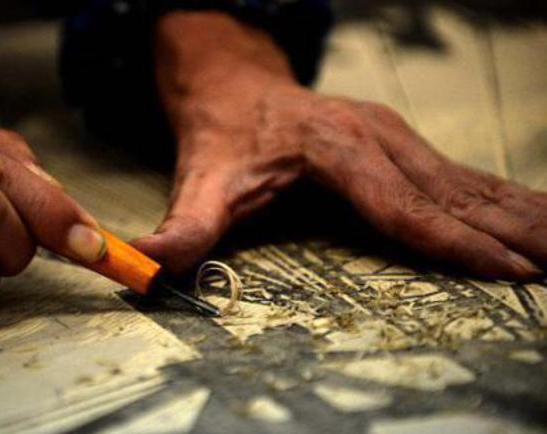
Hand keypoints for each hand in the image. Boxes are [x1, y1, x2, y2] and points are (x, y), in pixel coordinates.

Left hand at [134, 12, 545, 279]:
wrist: (232, 86)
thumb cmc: (221, 136)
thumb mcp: (200, 180)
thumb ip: (185, 226)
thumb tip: (149, 265)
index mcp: (334, 148)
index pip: (401, 205)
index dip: (453, 242)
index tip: (505, 271)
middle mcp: (375, 136)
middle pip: (454, 192)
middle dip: (514, 232)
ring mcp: (394, 135)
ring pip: (469, 181)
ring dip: (522, 216)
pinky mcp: (400, 142)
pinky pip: (461, 176)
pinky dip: (502, 202)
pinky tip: (533, 220)